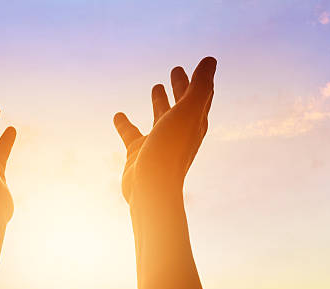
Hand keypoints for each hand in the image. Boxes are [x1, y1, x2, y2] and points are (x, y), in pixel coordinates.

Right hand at [113, 57, 215, 206]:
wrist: (150, 189)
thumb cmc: (170, 150)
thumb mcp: (187, 112)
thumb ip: (199, 86)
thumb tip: (211, 59)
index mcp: (194, 122)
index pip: (201, 96)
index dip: (201, 79)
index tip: (201, 63)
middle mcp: (178, 132)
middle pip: (183, 104)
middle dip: (181, 87)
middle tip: (176, 70)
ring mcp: (158, 142)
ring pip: (160, 116)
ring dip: (160, 102)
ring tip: (156, 86)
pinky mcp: (138, 152)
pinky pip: (131, 133)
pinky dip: (125, 123)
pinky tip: (118, 115)